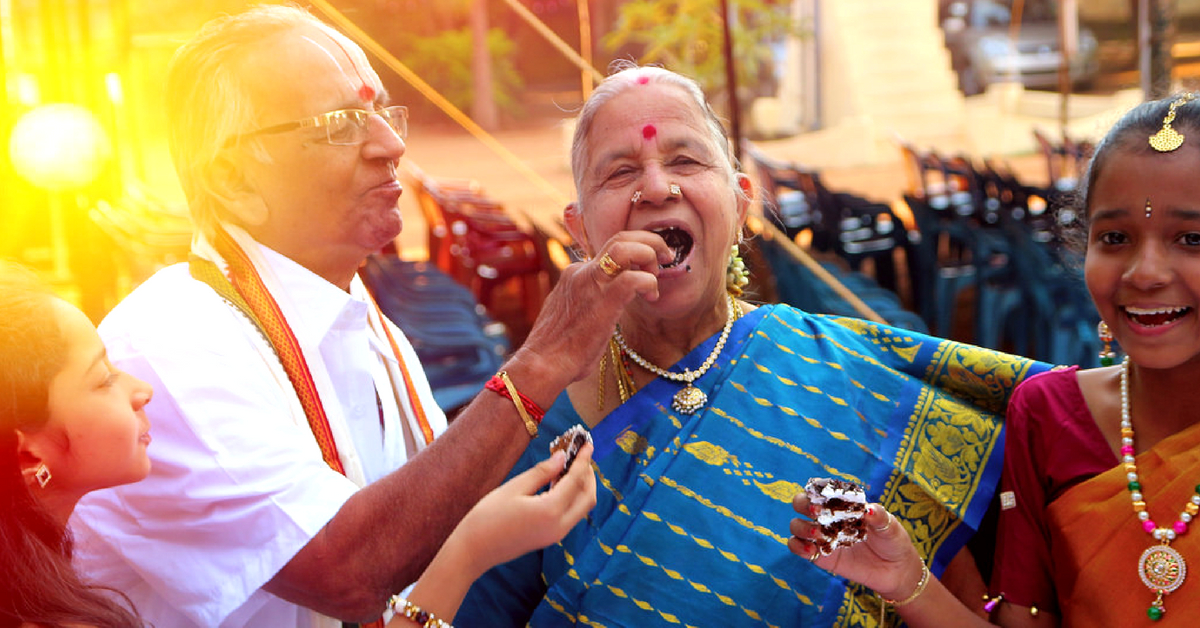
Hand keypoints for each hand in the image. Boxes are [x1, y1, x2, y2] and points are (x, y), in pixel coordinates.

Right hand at [449, 442, 597, 575]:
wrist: (473, 551)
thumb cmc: (488, 517)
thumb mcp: (514, 488)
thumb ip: (542, 472)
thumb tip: (561, 457)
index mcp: (551, 511)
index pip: (576, 480)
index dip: (583, 460)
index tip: (588, 444)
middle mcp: (559, 526)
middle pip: (588, 497)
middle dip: (588, 475)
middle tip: (580, 456)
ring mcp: (556, 535)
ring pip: (581, 508)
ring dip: (581, 486)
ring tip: (569, 465)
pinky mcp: (550, 538)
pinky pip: (570, 515)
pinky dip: (571, 497)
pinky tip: (559, 483)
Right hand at [517, 231, 673, 383]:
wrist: (542, 363)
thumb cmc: (558, 350)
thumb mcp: (571, 317)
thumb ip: (587, 306)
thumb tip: (603, 314)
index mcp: (575, 274)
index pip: (609, 251)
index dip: (635, 256)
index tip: (648, 269)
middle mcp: (582, 272)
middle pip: (619, 238)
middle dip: (649, 242)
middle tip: (665, 258)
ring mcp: (590, 283)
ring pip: (624, 247)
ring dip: (650, 253)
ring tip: (657, 275)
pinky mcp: (602, 300)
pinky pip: (633, 278)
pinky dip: (649, 283)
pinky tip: (651, 297)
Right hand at [788, 494, 924, 601]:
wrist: (896, 570)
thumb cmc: (892, 540)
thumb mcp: (890, 526)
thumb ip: (879, 516)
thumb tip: (869, 510)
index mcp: (842, 505)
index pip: (821, 491)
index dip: (816, 490)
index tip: (822, 495)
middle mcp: (828, 518)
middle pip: (801, 504)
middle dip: (803, 504)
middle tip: (816, 511)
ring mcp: (822, 536)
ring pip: (797, 526)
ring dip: (801, 527)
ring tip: (818, 533)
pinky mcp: (820, 556)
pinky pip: (798, 548)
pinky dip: (798, 547)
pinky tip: (811, 550)